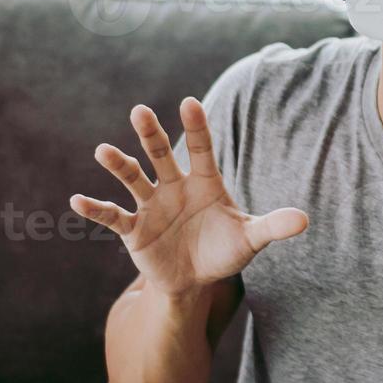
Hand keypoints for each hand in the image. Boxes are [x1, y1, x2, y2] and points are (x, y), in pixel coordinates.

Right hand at [70, 98, 307, 295]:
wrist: (195, 280)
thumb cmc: (224, 251)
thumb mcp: (250, 239)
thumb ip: (272, 226)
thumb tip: (305, 220)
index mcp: (204, 182)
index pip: (202, 148)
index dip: (197, 126)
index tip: (189, 102)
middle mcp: (175, 186)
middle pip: (162, 154)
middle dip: (151, 134)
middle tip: (138, 111)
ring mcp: (152, 205)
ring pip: (133, 179)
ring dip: (119, 164)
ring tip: (103, 150)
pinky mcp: (134, 229)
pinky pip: (113, 215)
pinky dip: (96, 209)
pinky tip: (77, 200)